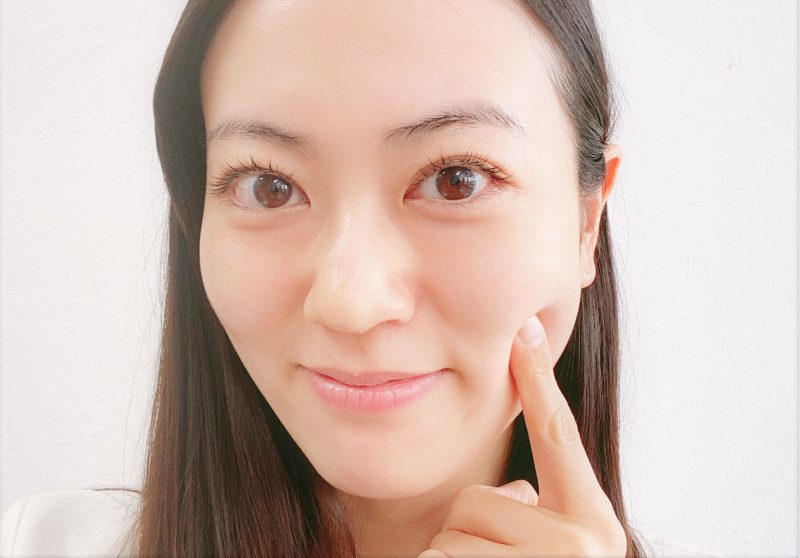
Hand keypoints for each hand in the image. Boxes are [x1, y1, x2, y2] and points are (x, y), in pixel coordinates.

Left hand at [416, 314, 627, 557]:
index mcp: (595, 525)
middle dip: (476, 528)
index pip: (557, 435)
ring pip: (453, 529)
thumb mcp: (566, 548)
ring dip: (458, 553)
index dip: (538, 380)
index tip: (526, 328)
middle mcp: (576, 546)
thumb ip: (547, 508)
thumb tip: (517, 491)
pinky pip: (432, 555)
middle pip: (477, 497)